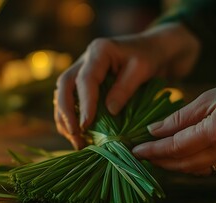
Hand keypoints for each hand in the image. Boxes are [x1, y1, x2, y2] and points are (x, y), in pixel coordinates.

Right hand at [54, 23, 199, 148]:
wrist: (152, 50)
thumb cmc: (149, 57)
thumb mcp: (142, 69)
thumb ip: (125, 88)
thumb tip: (110, 111)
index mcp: (99, 51)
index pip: (85, 79)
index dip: (85, 103)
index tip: (86, 125)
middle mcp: (85, 59)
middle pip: (64, 85)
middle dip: (66, 112)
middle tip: (75, 135)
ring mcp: (82, 70)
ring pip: (62, 93)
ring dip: (65, 118)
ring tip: (75, 140)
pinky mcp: (83, 82)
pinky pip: (70, 99)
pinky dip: (71, 117)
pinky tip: (78, 134)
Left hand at [132, 69, 215, 174]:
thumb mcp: (208, 98)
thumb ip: (179, 118)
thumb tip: (154, 130)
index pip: (175, 147)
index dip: (153, 150)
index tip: (135, 150)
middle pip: (183, 163)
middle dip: (159, 160)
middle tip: (141, 154)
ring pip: (195, 169)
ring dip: (173, 165)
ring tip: (157, 156)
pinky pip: (209, 168)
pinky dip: (191, 164)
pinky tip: (181, 156)